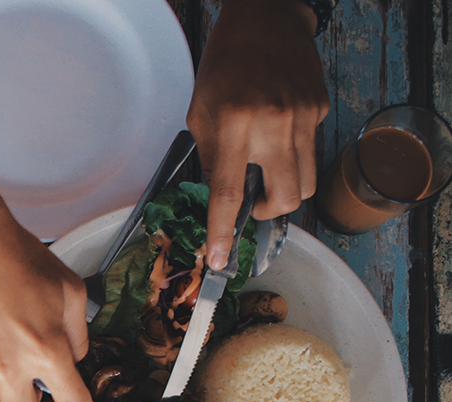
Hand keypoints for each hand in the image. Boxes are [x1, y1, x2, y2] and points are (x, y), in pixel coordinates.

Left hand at [189, 0, 327, 268]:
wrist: (265, 20)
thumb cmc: (224, 64)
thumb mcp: (201, 113)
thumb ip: (210, 158)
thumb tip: (218, 199)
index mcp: (235, 126)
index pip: (230, 193)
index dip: (224, 231)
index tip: (220, 259)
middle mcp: (274, 125)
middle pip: (286, 199)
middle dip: (268, 213)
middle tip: (251, 203)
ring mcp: (303, 118)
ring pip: (307, 182)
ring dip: (285, 189)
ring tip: (264, 170)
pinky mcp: (320, 109)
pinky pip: (312, 151)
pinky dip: (293, 155)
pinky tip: (277, 132)